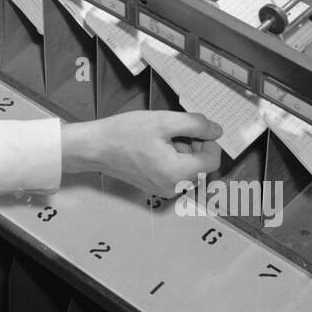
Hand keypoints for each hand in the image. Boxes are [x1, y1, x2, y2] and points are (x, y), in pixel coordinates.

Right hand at [60, 111, 223, 198]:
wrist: (95, 148)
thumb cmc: (124, 133)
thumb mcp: (163, 121)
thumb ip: (195, 124)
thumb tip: (216, 130)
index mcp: (178, 173)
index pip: (212, 161)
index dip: (209, 141)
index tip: (194, 127)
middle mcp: (174, 187)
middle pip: (201, 166)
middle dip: (195, 146)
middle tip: (174, 129)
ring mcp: (164, 190)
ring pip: (189, 169)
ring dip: (184, 151)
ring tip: (162, 136)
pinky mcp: (155, 187)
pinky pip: (175, 173)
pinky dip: (173, 159)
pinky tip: (156, 146)